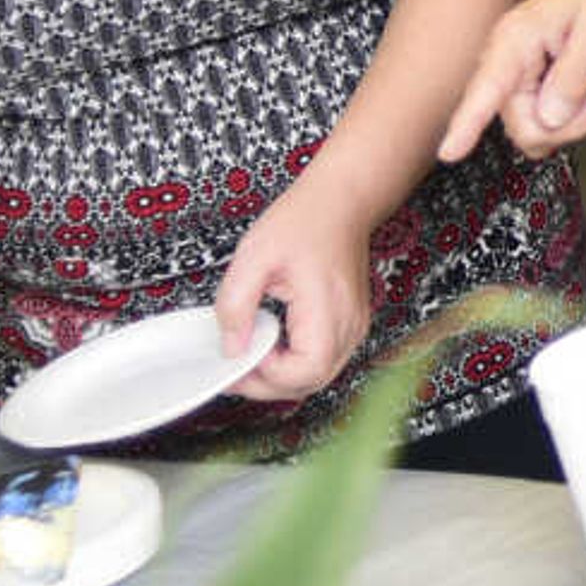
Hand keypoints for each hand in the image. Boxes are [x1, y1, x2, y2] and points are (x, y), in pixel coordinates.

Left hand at [215, 176, 377, 402]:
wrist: (340, 201)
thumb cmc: (305, 220)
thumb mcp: (254, 256)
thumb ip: (236, 305)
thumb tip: (231, 347)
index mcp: (328, 310)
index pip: (302, 373)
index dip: (265, 377)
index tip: (237, 361)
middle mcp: (349, 325)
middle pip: (310, 382)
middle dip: (268, 384)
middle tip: (236, 367)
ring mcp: (354, 326)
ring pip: (317, 376)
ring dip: (282, 375)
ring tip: (253, 352)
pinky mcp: (350, 323)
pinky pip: (322, 358)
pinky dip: (295, 361)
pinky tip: (273, 341)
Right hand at [440, 0, 585, 161]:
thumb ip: (574, 76)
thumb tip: (550, 118)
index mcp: (515, 40)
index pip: (486, 88)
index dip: (467, 122)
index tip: (449, 152)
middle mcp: (506, 62)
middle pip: (522, 126)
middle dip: (564, 127)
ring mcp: (515, 79)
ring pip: (533, 131)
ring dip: (569, 123)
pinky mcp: (527, 91)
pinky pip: (542, 126)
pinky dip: (568, 120)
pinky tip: (583, 94)